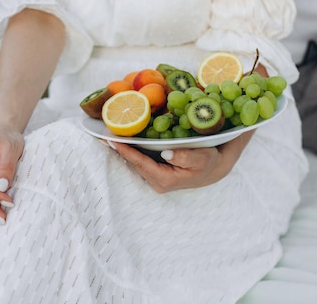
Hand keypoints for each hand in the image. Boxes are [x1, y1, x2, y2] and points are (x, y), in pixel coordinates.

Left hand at [112, 130, 253, 192]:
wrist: (214, 168)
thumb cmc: (209, 162)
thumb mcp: (202, 158)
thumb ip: (186, 156)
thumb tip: (167, 153)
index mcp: (165, 180)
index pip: (140, 163)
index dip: (126, 151)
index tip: (112, 140)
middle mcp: (156, 181)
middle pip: (133, 163)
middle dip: (118, 149)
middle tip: (102, 134)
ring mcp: (155, 177)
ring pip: (134, 162)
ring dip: (121, 149)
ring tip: (106, 135)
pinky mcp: (155, 171)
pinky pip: (139, 159)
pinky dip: (129, 149)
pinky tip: (120, 139)